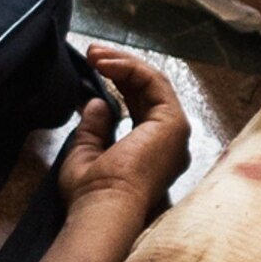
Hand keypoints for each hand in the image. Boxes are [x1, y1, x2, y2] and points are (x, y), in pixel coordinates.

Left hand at [55, 43, 190, 214]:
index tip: (90, 69)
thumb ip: (94, 129)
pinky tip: (105, 63)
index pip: (139, 107)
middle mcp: (168, 142)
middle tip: (92, 53)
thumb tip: (98, 103)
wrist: (104, 208)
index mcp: (151, 153)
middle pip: (148, 91)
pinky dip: (130, 67)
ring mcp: (175, 132)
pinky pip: (154, 82)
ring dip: (123, 63)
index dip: (117, 83)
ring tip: (94, 53)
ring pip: (153, 83)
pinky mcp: (173, 122)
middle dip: (119, 68)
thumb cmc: (93, 193)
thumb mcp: (85, 154)